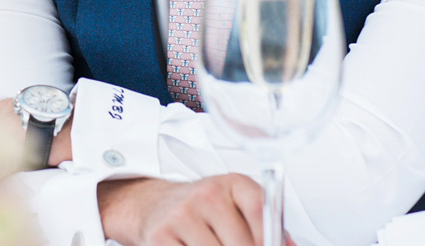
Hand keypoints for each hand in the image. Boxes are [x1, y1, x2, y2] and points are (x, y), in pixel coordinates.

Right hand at [98, 175, 294, 245]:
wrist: (153, 205)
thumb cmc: (202, 209)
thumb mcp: (235, 205)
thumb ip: (265, 225)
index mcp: (232, 184)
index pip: (261, 209)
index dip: (271, 238)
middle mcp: (207, 195)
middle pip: (242, 243)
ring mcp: (182, 216)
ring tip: (217, 244)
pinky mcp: (161, 237)